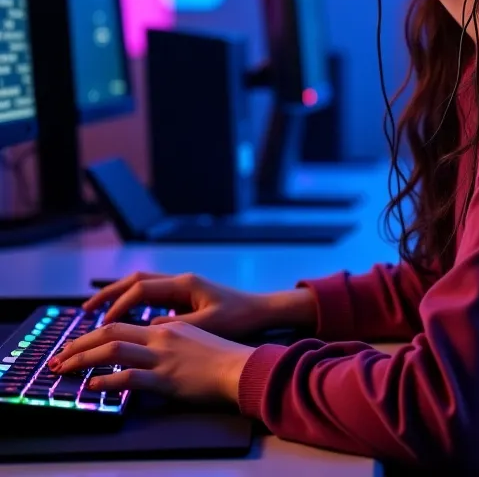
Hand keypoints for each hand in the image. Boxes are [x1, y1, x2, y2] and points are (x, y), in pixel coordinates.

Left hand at [49, 320, 255, 402]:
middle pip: (110, 331)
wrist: (240, 367)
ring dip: (84, 359)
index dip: (94, 331)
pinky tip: (94, 387)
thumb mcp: (193, 335)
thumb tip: (149, 336)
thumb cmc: (221, 355)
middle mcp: (160, 335)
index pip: (121, 322)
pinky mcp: (166, 378)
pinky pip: (129, 377)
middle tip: (60, 357)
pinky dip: (107, 381)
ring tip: (65, 369)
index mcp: (166, 326)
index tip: (77, 343)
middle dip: (80, 344)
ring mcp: (162, 356)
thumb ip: (169, 333)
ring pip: (113, 349)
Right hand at [81, 271, 271, 338]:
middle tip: (86, 310)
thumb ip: (178, 326)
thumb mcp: (208, 325)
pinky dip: (132, 302)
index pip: (142, 290)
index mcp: (185, 284)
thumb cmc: (238, 319)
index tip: (105, 323)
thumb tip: (148, 330)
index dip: (120, 305)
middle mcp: (180, 280)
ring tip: (96, 311)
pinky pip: (151, 294)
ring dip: (119, 296)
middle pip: (136, 281)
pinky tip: (123, 318)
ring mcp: (182, 286)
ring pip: (142, 285)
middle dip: (109, 293)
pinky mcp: (184, 295)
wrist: (260, 311)